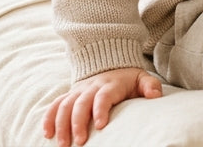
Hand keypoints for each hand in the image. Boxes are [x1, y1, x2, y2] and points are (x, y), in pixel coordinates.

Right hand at [43, 67, 162, 146]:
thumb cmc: (127, 78)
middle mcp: (92, 86)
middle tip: (80, 142)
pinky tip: (47, 134)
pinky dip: (49, 118)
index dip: (100, 110)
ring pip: (65, 105)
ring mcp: (78, 90)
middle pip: (81, 103)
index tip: (100, 126)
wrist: (109, 63)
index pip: (103, 96)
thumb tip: (155, 95)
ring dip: (61, 124)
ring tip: (62, 143)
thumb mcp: (142, 78)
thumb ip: (150, 85)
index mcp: (110, 84)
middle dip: (78, 123)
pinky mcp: (69, 95)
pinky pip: (56, 104)